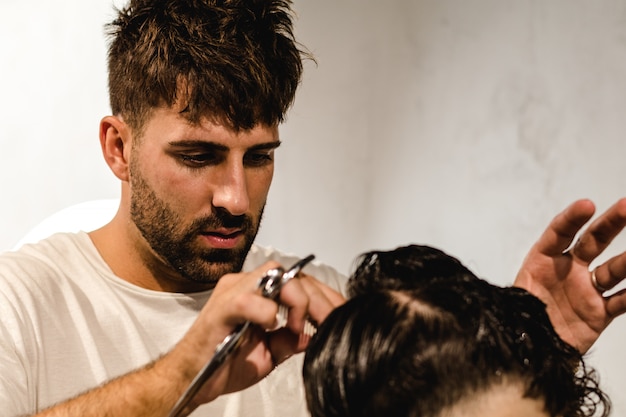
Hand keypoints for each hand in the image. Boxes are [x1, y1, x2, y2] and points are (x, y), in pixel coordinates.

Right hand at [173, 261, 344, 411]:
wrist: (191, 379)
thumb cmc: (223, 362)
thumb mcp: (269, 353)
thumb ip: (290, 339)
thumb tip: (316, 334)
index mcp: (259, 292)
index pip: (299, 282)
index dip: (322, 298)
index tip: (337, 318)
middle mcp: (247, 284)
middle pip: (293, 275)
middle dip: (317, 299)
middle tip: (326, 323)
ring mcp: (233, 291)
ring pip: (275, 276)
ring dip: (295, 301)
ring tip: (296, 327)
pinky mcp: (221, 307)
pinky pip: (249, 298)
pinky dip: (266, 312)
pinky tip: (269, 327)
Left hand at [514, 198, 625, 352]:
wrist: (529, 349)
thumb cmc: (517, 318)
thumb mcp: (509, 297)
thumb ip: (510, 287)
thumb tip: (479, 282)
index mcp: (542, 261)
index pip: (558, 234)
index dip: (571, 219)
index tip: (587, 205)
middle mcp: (568, 270)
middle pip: (592, 242)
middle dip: (610, 224)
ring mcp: (586, 290)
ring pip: (613, 270)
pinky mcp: (599, 313)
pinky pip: (622, 301)